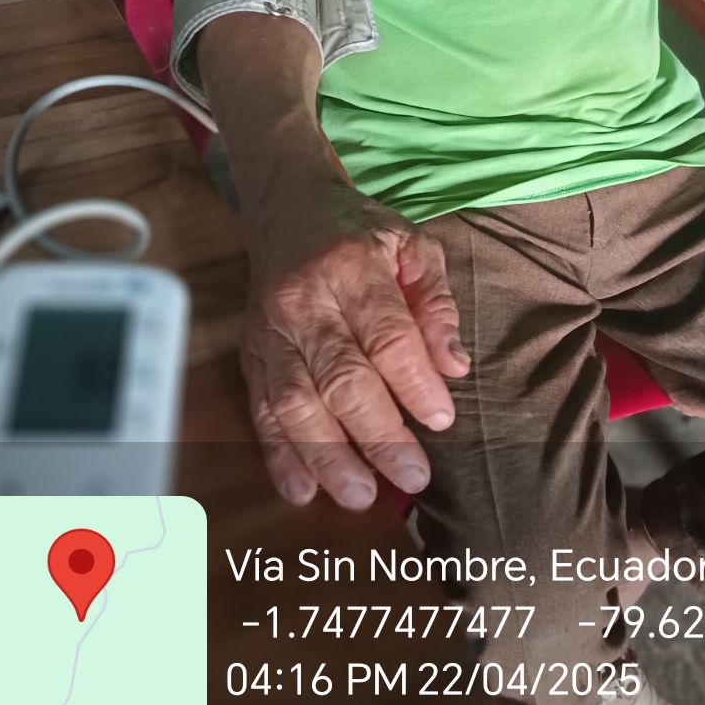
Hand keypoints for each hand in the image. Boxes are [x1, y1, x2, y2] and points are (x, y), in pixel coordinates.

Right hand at [240, 183, 469, 510]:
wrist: (287, 210)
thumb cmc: (359, 234)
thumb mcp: (412, 246)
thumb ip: (435, 304)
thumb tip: (453, 367)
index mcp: (351, 266)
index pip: (386, 334)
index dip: (413, 382)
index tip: (441, 420)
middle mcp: (304, 301)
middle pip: (340, 376)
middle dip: (378, 434)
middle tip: (413, 476)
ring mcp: (271, 332)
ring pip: (295, 402)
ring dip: (328, 455)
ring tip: (362, 495)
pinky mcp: (251, 356)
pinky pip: (261, 411)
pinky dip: (280, 456)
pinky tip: (303, 490)